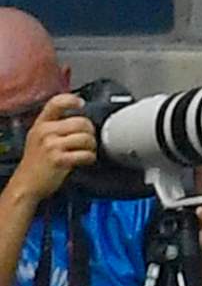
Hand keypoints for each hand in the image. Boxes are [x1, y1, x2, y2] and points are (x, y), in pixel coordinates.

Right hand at [1, 91, 91, 211]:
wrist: (26, 185)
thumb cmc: (37, 163)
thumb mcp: (39, 138)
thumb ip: (55, 126)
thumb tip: (81, 119)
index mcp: (41, 124)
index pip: (56, 102)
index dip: (72, 100)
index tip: (81, 104)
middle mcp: (45, 131)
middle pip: (82, 122)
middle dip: (90, 133)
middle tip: (87, 142)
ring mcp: (51, 145)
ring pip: (87, 138)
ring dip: (91, 147)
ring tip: (85, 152)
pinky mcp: (59, 159)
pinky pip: (86, 154)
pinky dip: (90, 158)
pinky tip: (84, 161)